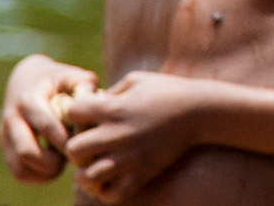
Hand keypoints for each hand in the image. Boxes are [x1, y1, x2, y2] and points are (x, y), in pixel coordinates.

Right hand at [0, 54, 97, 182]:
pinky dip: (38, 176)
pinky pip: (18, 173)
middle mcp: (12, 119)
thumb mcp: (74, 75)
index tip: (83, 141)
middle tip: (72, 155)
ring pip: (20, 168)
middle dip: (54, 161)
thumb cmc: (60, 79)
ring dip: (45, 172)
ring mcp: (5, 136)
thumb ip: (85, 87)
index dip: (67, 139)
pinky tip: (56, 165)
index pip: (46, 127)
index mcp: (28, 100)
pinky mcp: (5, 148)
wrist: (28, 78)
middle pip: (27, 152)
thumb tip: (93, 109)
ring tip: (63, 161)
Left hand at [65, 71, 206, 203]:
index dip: (75, 113)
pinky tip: (111, 179)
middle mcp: (117, 134)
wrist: (201, 112)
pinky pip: (112, 194)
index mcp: (114, 108)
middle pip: (74, 149)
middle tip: (90, 146)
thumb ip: (111, 91)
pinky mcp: (143, 174)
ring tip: (95, 167)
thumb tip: (92, 104)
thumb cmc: (169, 91)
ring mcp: (130, 157)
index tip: (88, 115)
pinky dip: (105, 191)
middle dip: (76, 148)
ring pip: (87, 178)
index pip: (72, 113)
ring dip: (86, 174)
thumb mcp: (137, 80)